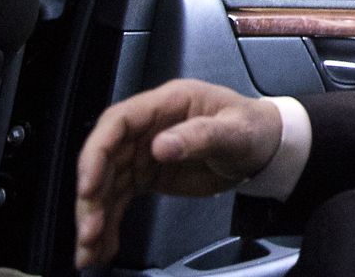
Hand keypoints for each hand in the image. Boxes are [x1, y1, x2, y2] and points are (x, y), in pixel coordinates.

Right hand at [75, 79, 282, 268]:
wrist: (266, 147)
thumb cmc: (253, 127)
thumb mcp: (234, 130)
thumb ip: (200, 136)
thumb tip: (161, 146)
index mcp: (167, 104)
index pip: (118, 123)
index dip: (96, 153)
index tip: (88, 185)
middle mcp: (149, 127)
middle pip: (105, 159)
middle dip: (91, 196)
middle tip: (89, 230)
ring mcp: (145, 152)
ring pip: (107, 185)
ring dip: (96, 217)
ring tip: (90, 250)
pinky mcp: (148, 175)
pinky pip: (120, 199)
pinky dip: (110, 223)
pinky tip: (105, 246)